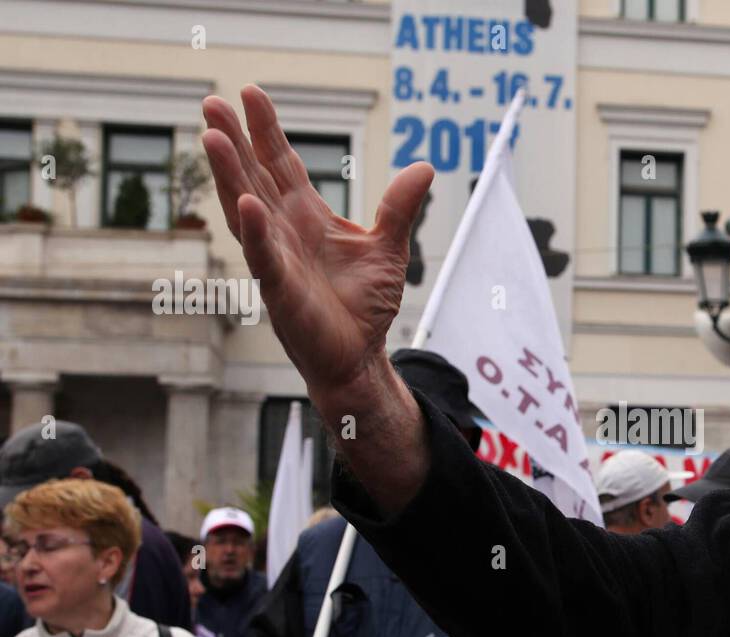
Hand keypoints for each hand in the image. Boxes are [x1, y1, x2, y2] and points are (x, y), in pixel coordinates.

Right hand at [200, 87, 432, 394]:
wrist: (359, 355)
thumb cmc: (364, 304)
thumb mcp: (390, 247)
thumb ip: (400, 207)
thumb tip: (424, 167)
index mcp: (306, 216)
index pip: (281, 164)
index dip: (266, 130)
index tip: (250, 93)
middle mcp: (284, 231)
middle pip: (253, 177)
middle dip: (233, 141)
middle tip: (211, 102)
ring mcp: (277, 259)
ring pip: (246, 210)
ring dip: (230, 176)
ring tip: (212, 138)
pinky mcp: (281, 291)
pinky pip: (264, 258)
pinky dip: (256, 232)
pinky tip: (246, 205)